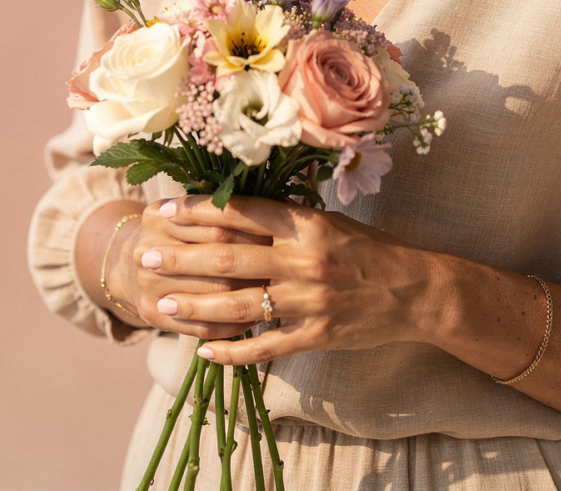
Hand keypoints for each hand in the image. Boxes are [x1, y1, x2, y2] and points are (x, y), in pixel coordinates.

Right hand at [102, 199, 270, 340]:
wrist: (129, 266)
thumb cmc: (175, 233)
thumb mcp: (187, 212)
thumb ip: (220, 208)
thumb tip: (277, 204)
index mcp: (159, 216)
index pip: (217, 224)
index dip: (252, 232)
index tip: (279, 238)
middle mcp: (146, 249)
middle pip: (214, 258)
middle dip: (253, 265)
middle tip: (283, 268)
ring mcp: (146, 284)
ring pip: (209, 293)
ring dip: (247, 296)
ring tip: (276, 295)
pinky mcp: (150, 315)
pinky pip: (199, 325)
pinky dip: (230, 325)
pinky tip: (254, 320)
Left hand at [143, 195, 440, 364]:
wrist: (414, 289)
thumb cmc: (369, 248)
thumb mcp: (330, 220)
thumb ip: (286, 218)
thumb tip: (236, 206)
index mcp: (306, 224)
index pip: (241, 213)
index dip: (199, 210)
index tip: (165, 209)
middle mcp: (303, 259)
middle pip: (229, 259)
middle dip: (182, 258)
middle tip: (145, 256)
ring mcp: (308, 301)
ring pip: (238, 306)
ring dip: (194, 307)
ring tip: (160, 305)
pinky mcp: (315, 335)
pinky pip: (265, 348)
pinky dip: (232, 353)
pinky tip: (203, 351)